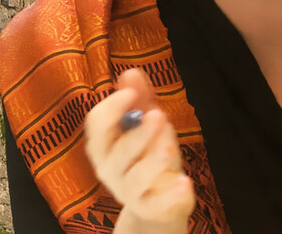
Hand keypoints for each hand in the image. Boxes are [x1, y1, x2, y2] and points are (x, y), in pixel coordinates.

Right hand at [84, 68, 195, 232]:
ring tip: (170, 145)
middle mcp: (110, 169)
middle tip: (158, 115)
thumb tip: (129, 72)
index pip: (97, 125)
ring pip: (136, 177)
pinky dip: (171, 194)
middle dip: (137, 134)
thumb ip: (140, 98)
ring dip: (152, 161)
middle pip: (118, 152)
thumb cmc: (148, 155)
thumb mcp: (147, 123)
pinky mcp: (150, 208)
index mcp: (104, 145)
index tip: (130, 93)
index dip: (111, 108)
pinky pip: (157, 204)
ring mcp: (129, 191)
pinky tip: (184, 182)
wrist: (156, 201)